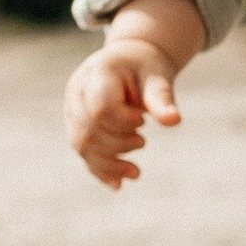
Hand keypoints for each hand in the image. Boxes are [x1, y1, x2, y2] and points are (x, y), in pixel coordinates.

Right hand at [66, 40, 184, 191]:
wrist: (129, 60)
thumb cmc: (145, 67)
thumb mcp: (157, 76)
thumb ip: (162, 98)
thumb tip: (173, 121)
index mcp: (97, 73)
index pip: (102, 109)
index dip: (123, 122)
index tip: (142, 119)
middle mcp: (77, 91)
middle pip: (89, 130)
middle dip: (118, 145)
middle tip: (142, 142)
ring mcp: (72, 109)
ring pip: (82, 145)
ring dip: (109, 164)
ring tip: (136, 172)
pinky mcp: (75, 124)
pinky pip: (83, 151)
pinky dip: (100, 169)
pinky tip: (118, 184)